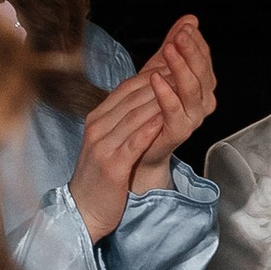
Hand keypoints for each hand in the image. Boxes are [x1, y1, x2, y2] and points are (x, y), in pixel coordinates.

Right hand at [68, 23, 217, 235]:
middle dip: (163, 78)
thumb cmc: (101, 176)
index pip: (128, 87)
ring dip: (161, 98)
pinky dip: (150, 128)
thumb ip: (125, 118)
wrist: (83, 210)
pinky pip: (134, 142)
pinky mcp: (111, 165)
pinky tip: (166, 118)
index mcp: (98, 118)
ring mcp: (103, 145)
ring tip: (184, 85)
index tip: (177, 59)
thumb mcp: (110, 141)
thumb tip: (149, 97)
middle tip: (187, 64)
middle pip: (134, 96)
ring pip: (136, 114)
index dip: (154, 71)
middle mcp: (98, 127)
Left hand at [129, 14, 215, 192]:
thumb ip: (176, 44)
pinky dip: (166, 93)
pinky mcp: (178, 131)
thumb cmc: (151, 108)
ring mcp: (193, 117)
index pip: (204, 59)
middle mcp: (202, 102)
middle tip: (179, 36)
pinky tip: (155, 78)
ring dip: (181, 67)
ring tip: (168, 50)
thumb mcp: (161, 68)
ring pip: (193, 89)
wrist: (140, 146)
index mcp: (202, 86)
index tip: (185, 27)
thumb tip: (190, 19)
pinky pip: (174, 110)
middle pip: (203, 72)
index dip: (196, 43)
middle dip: (191, 51)